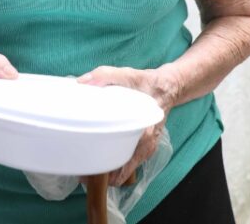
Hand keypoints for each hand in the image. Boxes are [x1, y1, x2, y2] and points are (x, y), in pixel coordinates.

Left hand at [77, 65, 179, 185]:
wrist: (167, 87)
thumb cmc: (146, 83)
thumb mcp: (127, 74)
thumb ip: (104, 76)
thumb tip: (81, 82)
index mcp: (142, 134)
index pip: (121, 168)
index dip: (101, 173)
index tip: (84, 172)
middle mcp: (146, 146)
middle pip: (120, 174)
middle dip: (101, 175)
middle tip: (82, 170)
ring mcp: (147, 149)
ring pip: (125, 171)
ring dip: (109, 172)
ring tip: (90, 164)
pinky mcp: (145, 147)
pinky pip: (129, 163)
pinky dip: (117, 164)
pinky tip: (104, 155)